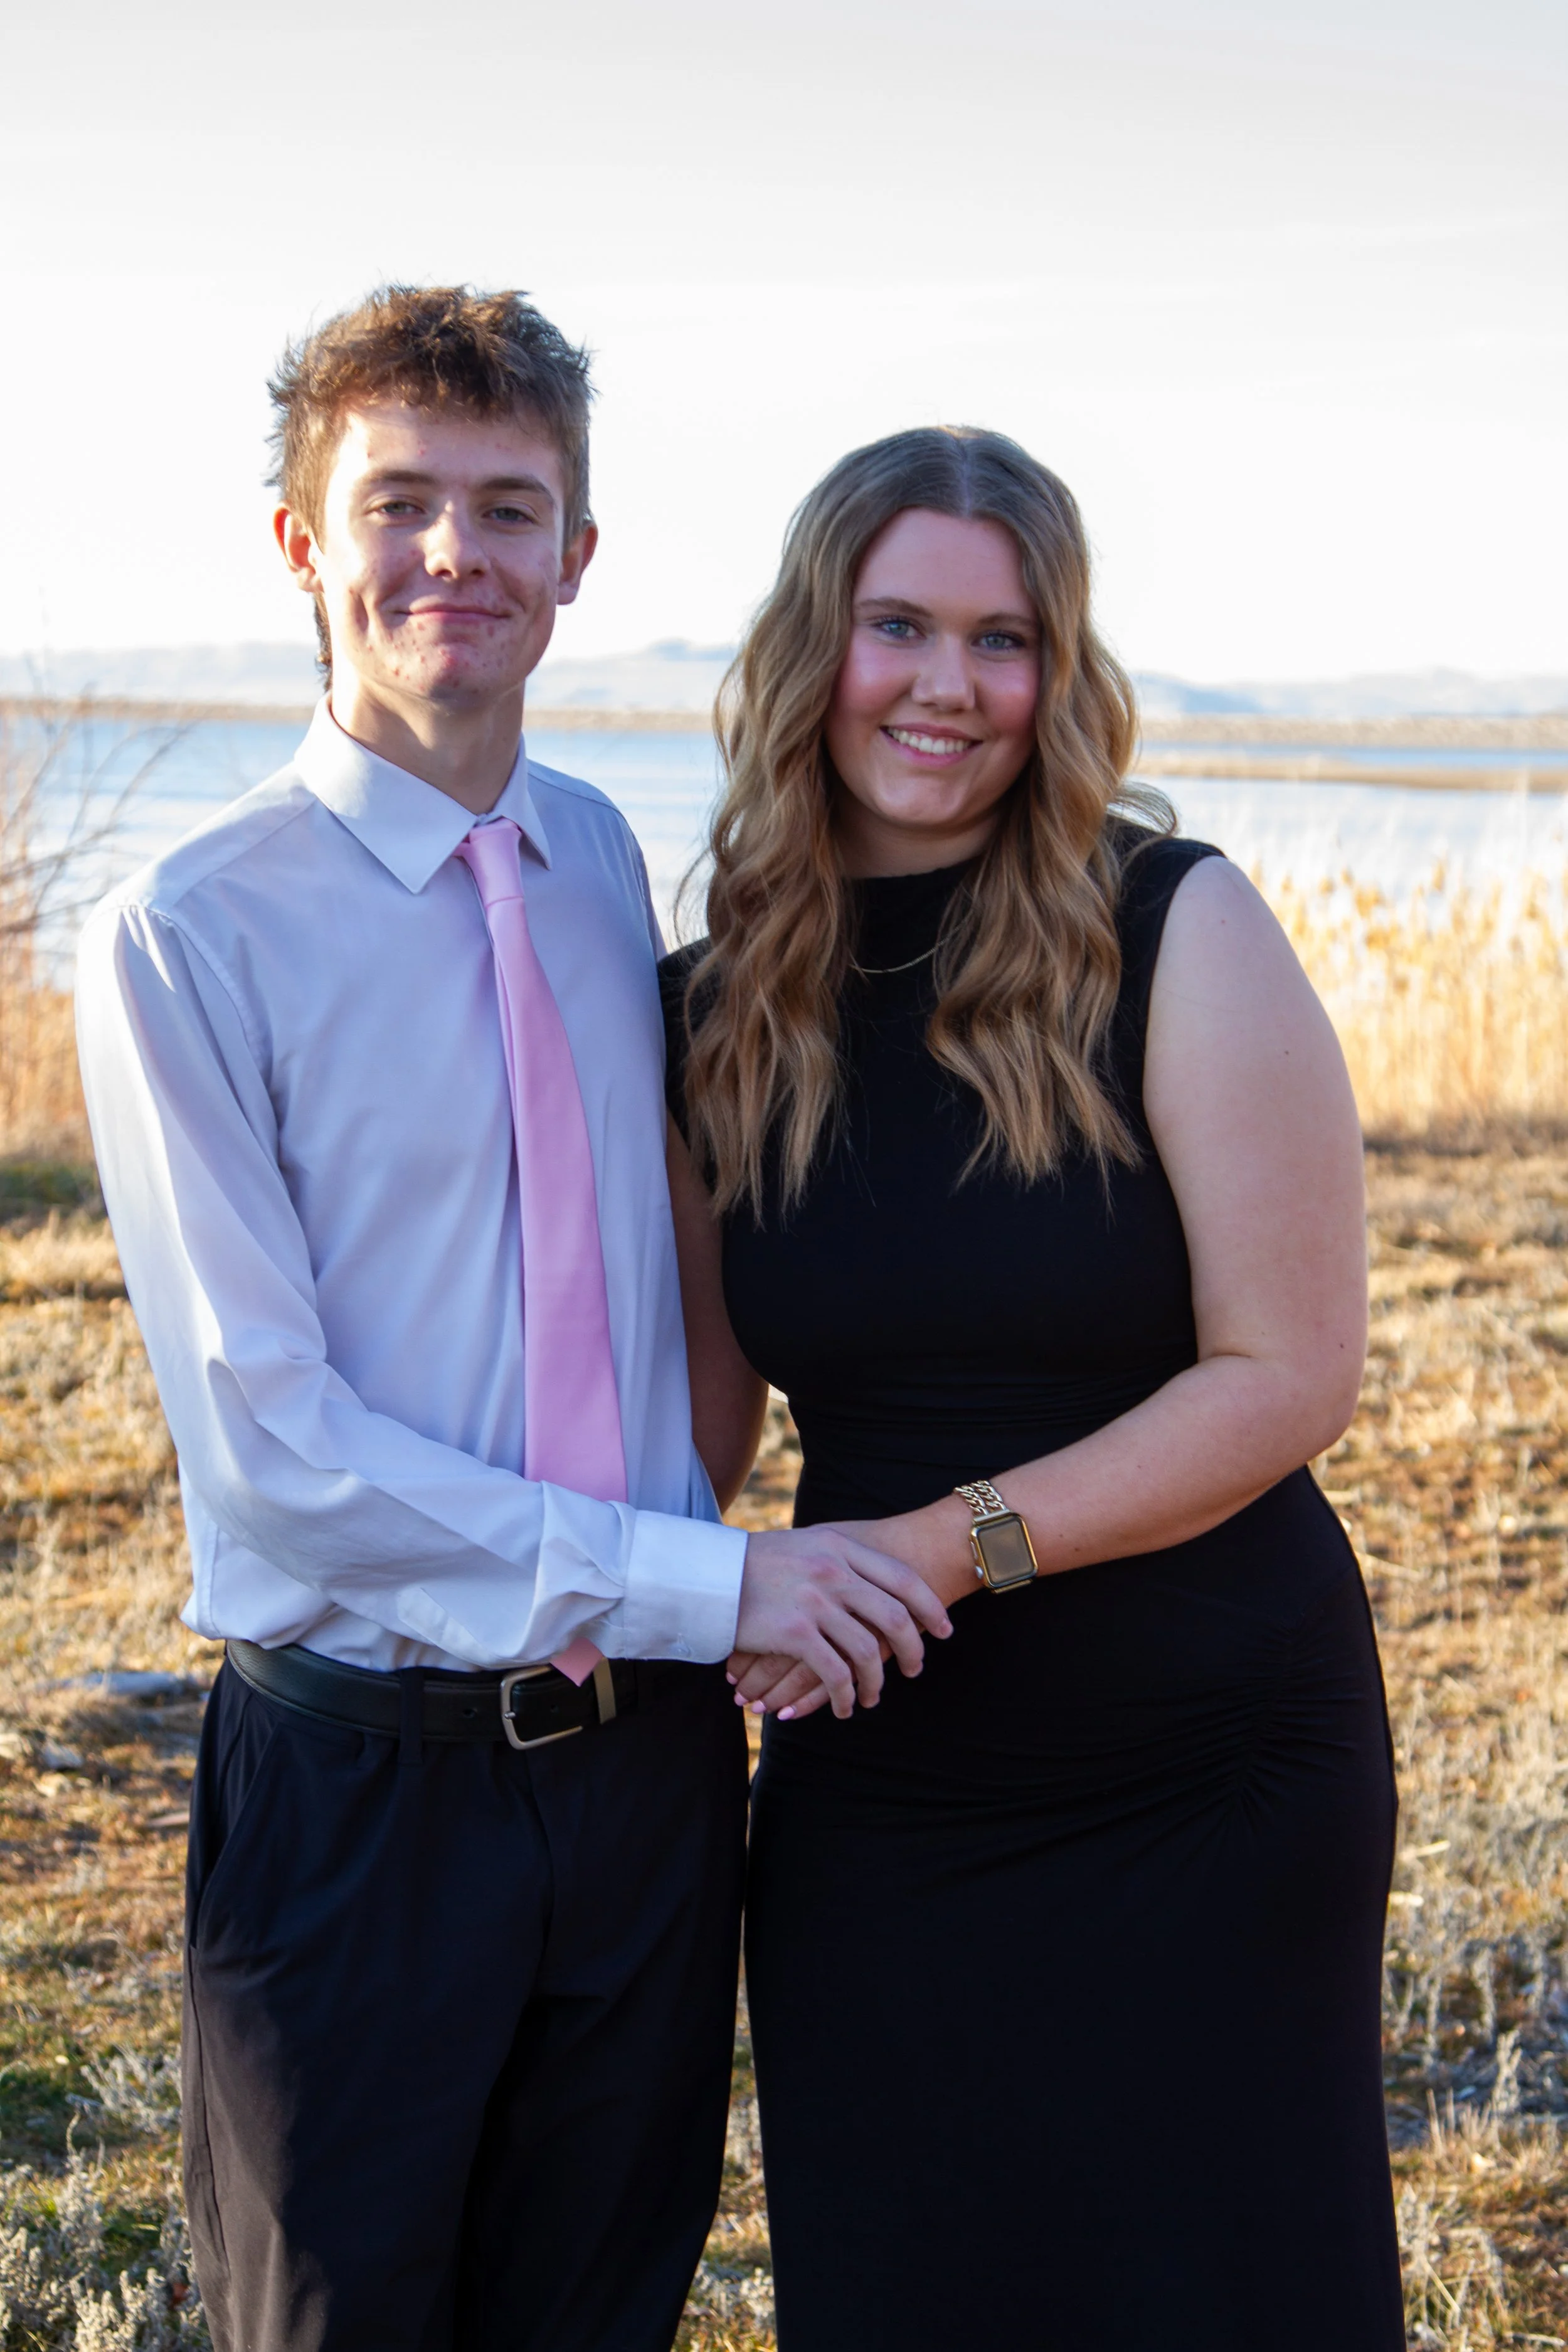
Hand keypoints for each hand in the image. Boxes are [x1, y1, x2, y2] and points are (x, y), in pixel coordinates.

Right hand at [733, 1527, 950, 1720]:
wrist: (709, 1574)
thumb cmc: (757, 1563)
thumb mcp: (806, 1546)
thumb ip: (840, 1557)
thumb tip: (875, 1577)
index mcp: (840, 1547)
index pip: (902, 1578)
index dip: (929, 1607)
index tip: (944, 1629)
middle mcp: (833, 1571)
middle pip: (895, 1615)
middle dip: (913, 1648)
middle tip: (916, 1668)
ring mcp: (815, 1602)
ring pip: (868, 1650)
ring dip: (877, 1681)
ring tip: (873, 1696)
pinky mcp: (795, 1633)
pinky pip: (835, 1672)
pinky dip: (845, 1694)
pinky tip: (845, 1705)